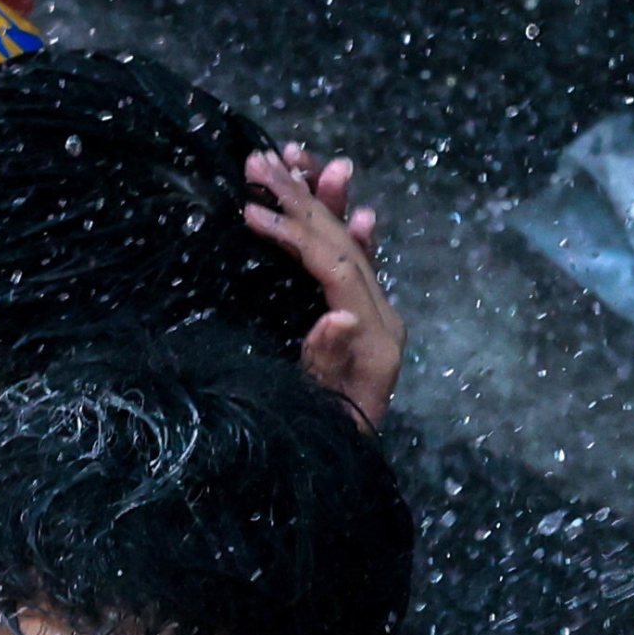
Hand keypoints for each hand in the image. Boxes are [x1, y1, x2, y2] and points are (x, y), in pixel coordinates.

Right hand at [244, 144, 401, 423]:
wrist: (345, 478)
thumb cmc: (326, 446)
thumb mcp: (322, 410)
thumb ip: (329, 362)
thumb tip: (342, 315)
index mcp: (376, 337)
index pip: (334, 267)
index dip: (294, 234)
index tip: (251, 211)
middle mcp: (383, 320)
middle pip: (343, 245)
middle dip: (303, 198)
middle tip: (262, 159)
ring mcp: (375, 320)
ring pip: (351, 246)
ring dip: (325, 200)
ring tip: (301, 156)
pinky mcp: (363, 325)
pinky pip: (356, 268)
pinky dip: (349, 234)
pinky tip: (354, 211)